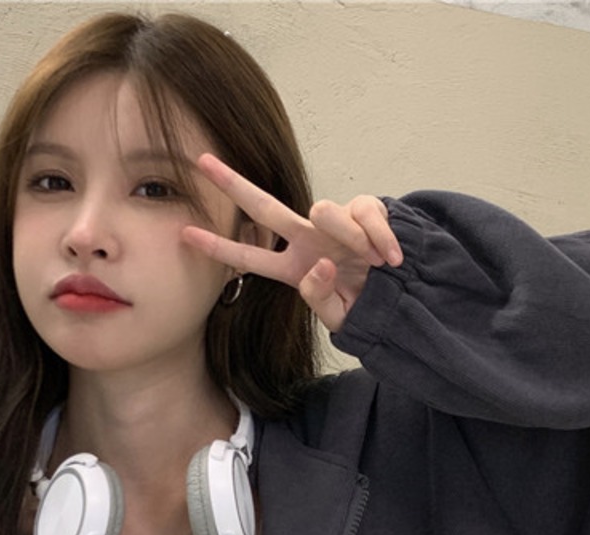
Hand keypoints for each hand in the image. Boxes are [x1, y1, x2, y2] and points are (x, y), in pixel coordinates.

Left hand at [182, 153, 402, 333]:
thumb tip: (319, 265)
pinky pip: (367, 213)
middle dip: (233, 185)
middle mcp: (307, 239)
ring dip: (346, 235)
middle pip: (265, 207)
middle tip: (202, 161)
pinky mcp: (365, 212)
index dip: (218, 247)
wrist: (404, 299)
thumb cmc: (364, 306)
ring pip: (325, 211)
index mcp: (294, 268)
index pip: (250, 257)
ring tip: (370, 261)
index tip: (185, 233)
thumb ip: (321, 298)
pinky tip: (390, 259)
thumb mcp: (339, 317)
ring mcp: (333, 223)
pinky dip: (380, 237)